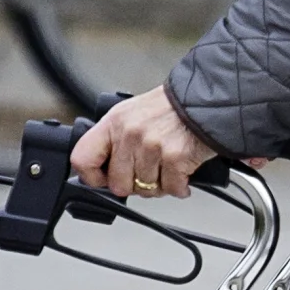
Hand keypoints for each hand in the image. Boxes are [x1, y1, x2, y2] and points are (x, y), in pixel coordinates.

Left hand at [70, 85, 232, 200]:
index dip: (91, 177)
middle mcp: (130, 134)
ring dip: (160, 185)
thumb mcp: (132, 115)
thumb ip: (115, 140)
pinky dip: (179, 187)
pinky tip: (182, 174)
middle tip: (146, 176)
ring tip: (167, 170)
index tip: (101, 180)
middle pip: (118, 183)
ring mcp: (151, 147)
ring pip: (146, 189)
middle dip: (134, 186)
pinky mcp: (175, 158)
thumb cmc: (171, 109)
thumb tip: (104, 171)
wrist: (207, 101)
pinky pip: (171, 189)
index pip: (82, 158)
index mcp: (114, 122)